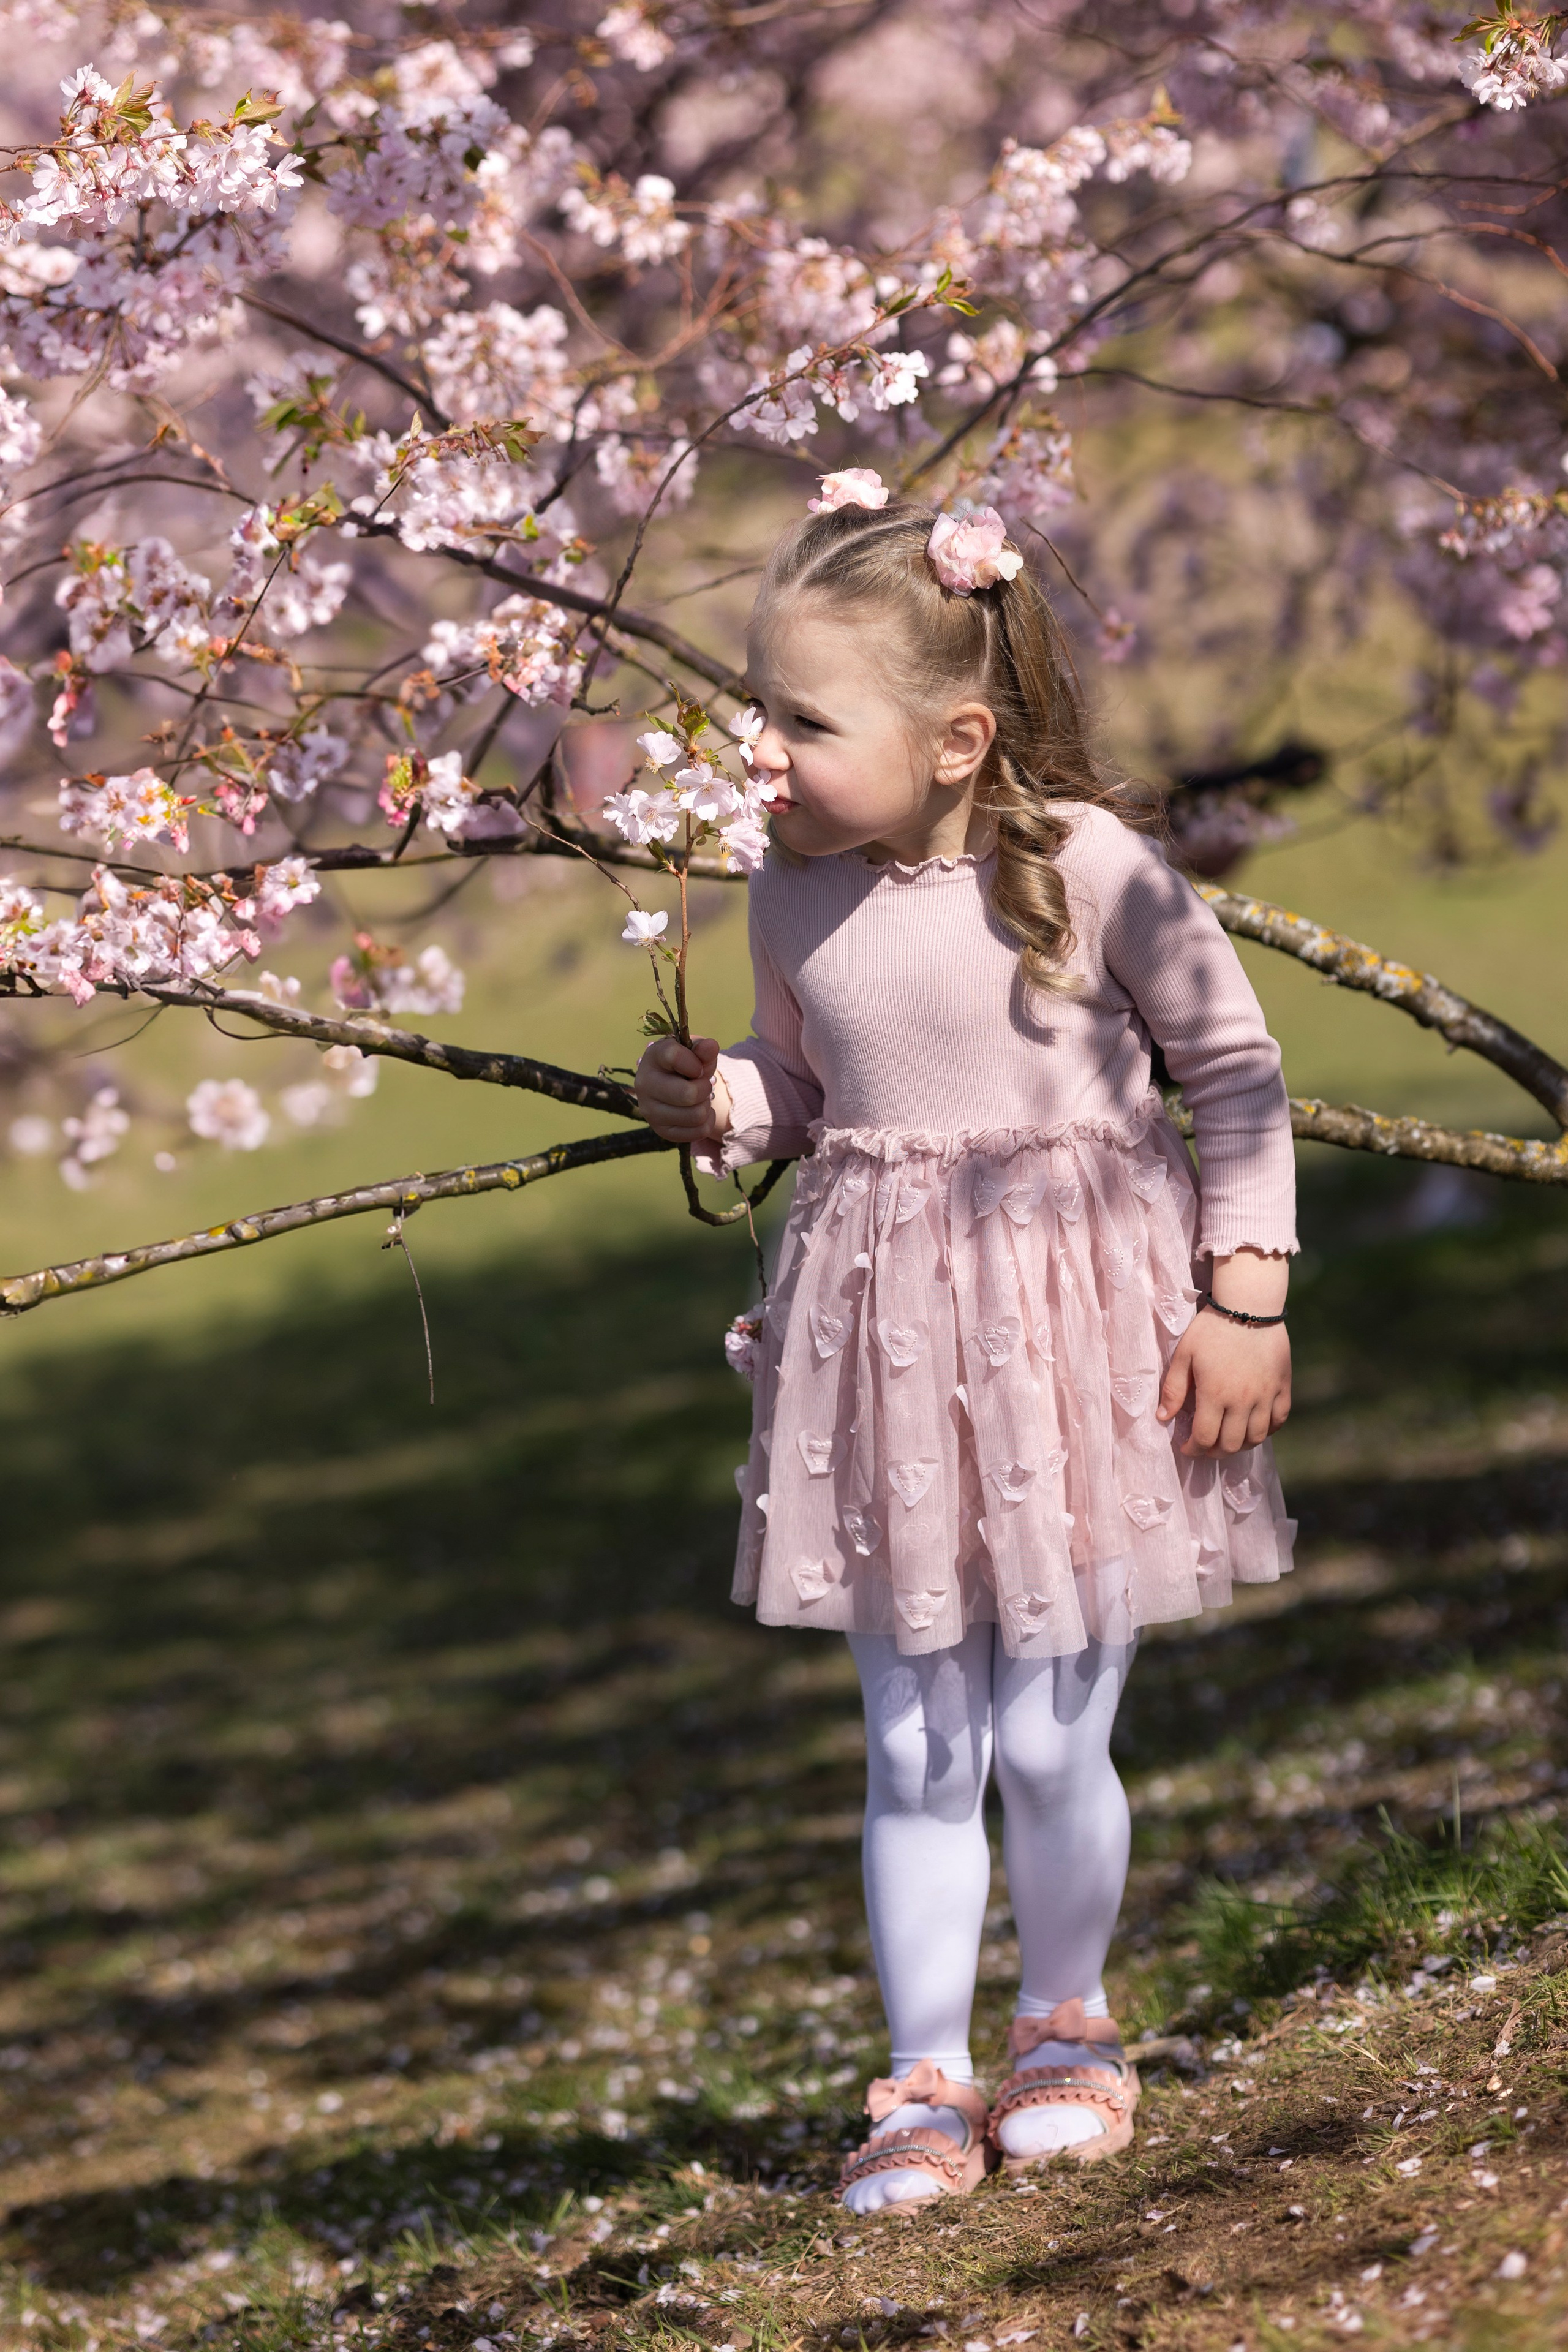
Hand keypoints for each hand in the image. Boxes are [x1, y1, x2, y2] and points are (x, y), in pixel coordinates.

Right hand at [635, 1033, 732, 1144]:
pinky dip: (707, 1121)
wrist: (675, 1084)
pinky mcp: (662, 1131)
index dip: (694, 1062)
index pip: (673, 1056)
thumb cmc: (687, 1063)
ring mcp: (650, 1111)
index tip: (697, 1067)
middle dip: (705, 1088)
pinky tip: (698, 1111)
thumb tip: (711, 1046)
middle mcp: (644, 1084)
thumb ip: (704, 1048)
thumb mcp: (695, 1052)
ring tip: (699, 1098)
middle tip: (702, 1084)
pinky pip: (699, 1131)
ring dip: (706, 1105)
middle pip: (688, 1094)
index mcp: (652, 1057)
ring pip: (697, 1115)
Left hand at [1155, 1251, 1290, 1458]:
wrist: (1249, 1305)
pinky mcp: (1282, 1387)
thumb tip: (1163, 1418)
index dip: (1193, 1449)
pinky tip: (1254, 1426)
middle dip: (1214, 1452)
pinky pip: (1279, 1420)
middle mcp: (1243, 1401)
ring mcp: (1266, 1395)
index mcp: (1215, 1394)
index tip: (1187, 1447)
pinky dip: (1267, 1430)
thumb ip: (1173, 1389)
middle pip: (1231, 1444)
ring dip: (1240, 1445)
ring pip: (1256, 1438)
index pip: (1205, 1438)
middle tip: (1206, 1446)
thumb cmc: (1211, 1328)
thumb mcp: (1184, 1354)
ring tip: (1228, 1439)